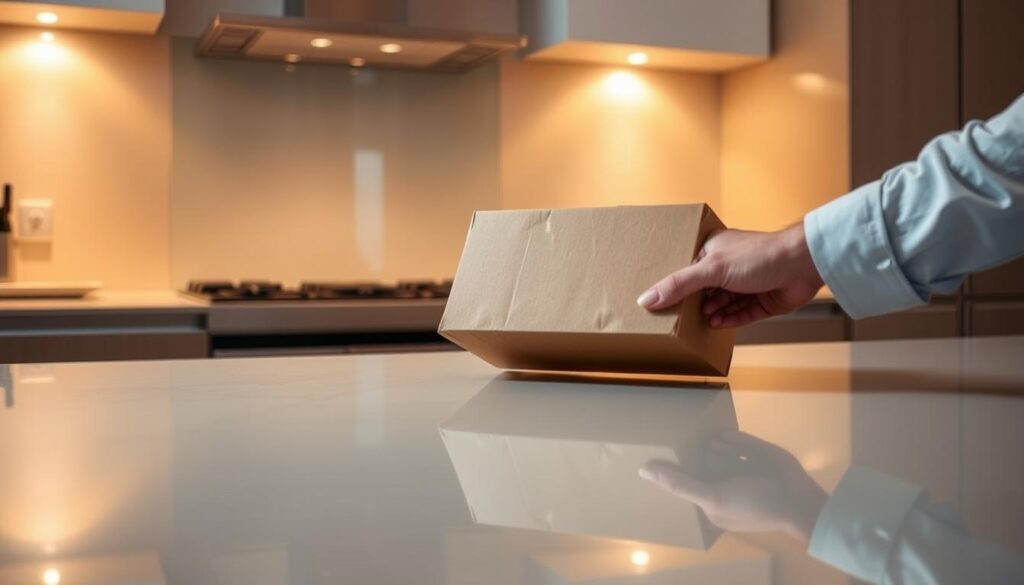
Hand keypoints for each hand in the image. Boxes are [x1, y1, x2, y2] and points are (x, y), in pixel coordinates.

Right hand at [636, 224, 823, 327]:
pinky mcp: (761, 301)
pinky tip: (717, 325)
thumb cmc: (760, 255)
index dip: (676, 285)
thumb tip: (647, 298)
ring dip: (712, 313)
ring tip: (700, 321)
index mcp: (714, 249)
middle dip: (694, 303)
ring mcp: (747, 284)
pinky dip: (729, 320)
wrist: (803, 264)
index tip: (660, 301)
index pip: (688, 269)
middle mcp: (730, 265)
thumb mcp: (711, 268)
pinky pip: (740, 314)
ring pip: (722, 303)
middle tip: (678, 316)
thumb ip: (679, 284)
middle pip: (704, 289)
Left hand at [639, 431, 827, 544]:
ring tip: (700, 434)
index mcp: (713, 502)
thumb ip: (680, 484)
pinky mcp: (759, 454)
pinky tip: (725, 434)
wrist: (799, 501)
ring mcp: (743, 470)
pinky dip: (734, 439)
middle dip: (693, 454)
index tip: (656, 455)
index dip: (675, 472)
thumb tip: (644, 471)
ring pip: (721, 452)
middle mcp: (726, 486)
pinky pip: (742, 443)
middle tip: (675, 435)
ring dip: (713, 446)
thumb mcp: (712, 497)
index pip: (688, 484)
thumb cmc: (752, 505)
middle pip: (702, 465)